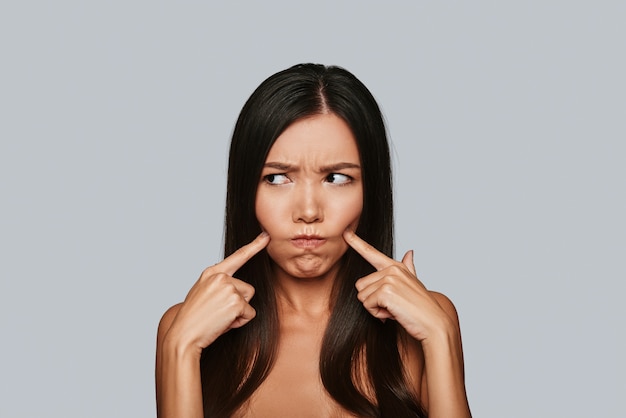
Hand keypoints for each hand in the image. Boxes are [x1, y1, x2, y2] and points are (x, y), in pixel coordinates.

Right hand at [164, 232, 269, 353]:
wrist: (184, 335)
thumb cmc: (194, 318)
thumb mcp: (202, 293)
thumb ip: (218, 284)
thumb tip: (234, 286)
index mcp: (211, 272)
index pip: (238, 256)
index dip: (254, 246)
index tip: (266, 235)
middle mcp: (221, 276)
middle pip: (247, 288)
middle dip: (237, 303)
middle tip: (217, 313)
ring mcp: (229, 287)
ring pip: (248, 300)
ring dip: (239, 312)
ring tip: (219, 317)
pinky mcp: (236, 302)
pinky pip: (249, 314)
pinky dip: (239, 322)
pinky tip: (223, 323)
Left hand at [343, 230, 452, 341]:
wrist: (433, 323)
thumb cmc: (422, 307)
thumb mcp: (414, 283)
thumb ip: (409, 267)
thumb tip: (409, 252)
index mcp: (396, 266)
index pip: (371, 252)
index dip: (356, 242)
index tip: (346, 231)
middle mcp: (392, 270)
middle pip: (361, 285)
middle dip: (372, 300)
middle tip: (391, 306)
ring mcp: (389, 279)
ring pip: (362, 296)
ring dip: (375, 309)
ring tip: (394, 310)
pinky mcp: (385, 292)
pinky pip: (367, 305)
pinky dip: (377, 314)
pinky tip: (392, 314)